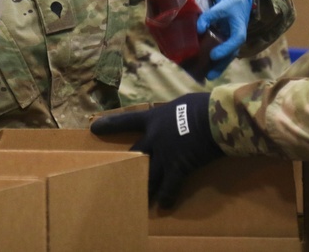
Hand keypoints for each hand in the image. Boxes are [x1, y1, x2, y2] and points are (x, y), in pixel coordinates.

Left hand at [90, 92, 222, 207]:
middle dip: (127, 165)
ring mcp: (165, 155)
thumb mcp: (182, 103)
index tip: (94, 128)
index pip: (127, 120)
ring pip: (148, 174)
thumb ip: (174, 113)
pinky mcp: (178, 168)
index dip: (110, 125)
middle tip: (116, 175)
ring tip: (137, 198)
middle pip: (135, 154)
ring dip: (143, 186)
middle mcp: (154, 138)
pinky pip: (169, 187)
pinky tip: (164, 205)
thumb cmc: (202, 105)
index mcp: (154, 118)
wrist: (215, 118)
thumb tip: (178, 116)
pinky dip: (167, 197)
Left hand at [197, 0, 251, 79]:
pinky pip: (228, 52)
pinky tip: (210, 74)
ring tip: (210, 75)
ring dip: (222, 63)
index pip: (221, 10)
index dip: (211, 17)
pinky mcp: (232, 38)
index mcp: (231, 3)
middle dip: (225, 49)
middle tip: (214, 56)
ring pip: (233, 50)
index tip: (199, 27)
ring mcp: (237, 31)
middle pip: (235, 37)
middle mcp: (237, 20)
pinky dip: (220, 64)